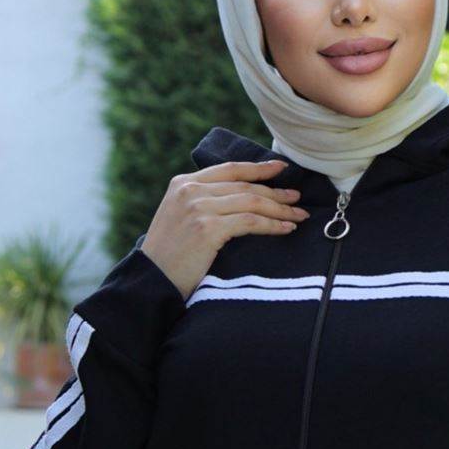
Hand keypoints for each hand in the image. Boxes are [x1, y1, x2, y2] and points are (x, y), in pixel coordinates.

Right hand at [141, 158, 310, 299]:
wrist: (150, 280)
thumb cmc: (168, 256)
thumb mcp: (179, 218)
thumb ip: (201, 203)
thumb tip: (240, 200)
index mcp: (183, 183)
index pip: (229, 169)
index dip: (258, 168)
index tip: (281, 168)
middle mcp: (190, 190)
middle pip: (244, 185)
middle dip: (275, 191)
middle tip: (297, 198)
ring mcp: (198, 207)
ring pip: (251, 201)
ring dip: (280, 209)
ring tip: (298, 215)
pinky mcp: (207, 228)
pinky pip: (250, 222)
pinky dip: (272, 225)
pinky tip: (286, 229)